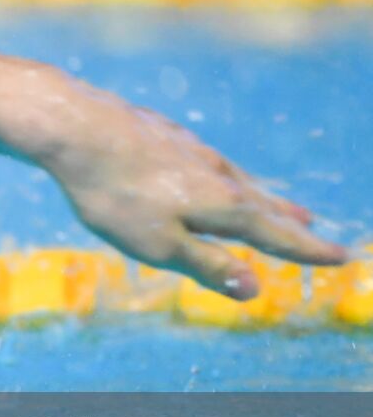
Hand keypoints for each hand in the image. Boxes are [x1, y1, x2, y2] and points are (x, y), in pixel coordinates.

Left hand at [39, 89, 345, 298]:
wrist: (74, 127)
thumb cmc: (114, 194)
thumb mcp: (159, 245)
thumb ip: (207, 265)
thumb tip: (256, 289)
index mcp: (222, 205)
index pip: (276, 235)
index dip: (308, 250)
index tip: (342, 255)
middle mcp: (216, 172)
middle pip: (260, 203)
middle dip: (287, 220)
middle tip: (313, 227)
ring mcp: (190, 148)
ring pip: (234, 177)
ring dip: (260, 194)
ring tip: (277, 203)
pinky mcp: (162, 132)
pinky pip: (204, 160)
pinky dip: (222, 174)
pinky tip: (210, 170)